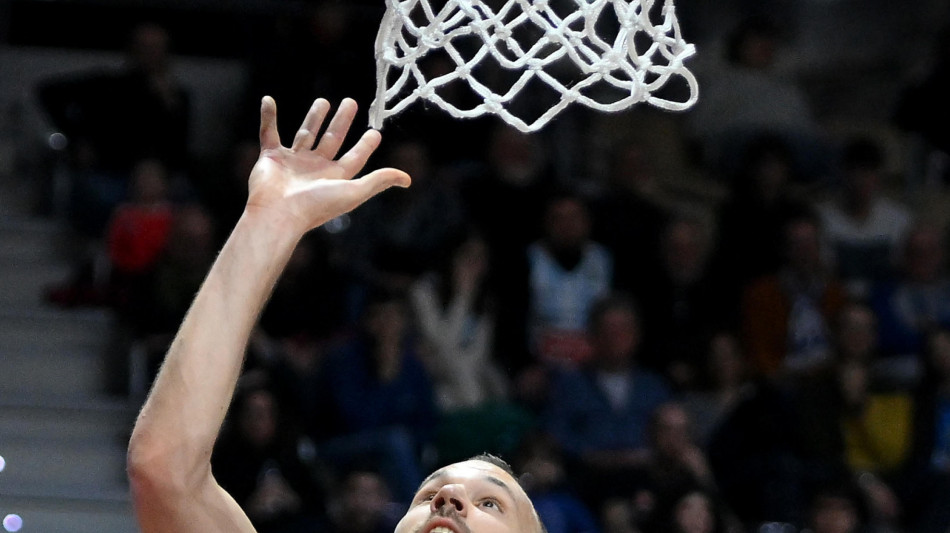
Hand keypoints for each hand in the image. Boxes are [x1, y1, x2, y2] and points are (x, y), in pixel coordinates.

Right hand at [246, 96, 410, 234]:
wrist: (279, 213)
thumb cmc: (317, 205)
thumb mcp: (354, 191)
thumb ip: (378, 181)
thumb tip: (407, 179)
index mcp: (335, 177)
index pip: (355, 158)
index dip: (366, 145)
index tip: (375, 132)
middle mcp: (315, 169)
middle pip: (332, 140)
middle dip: (342, 121)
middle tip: (351, 102)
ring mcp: (292, 162)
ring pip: (305, 134)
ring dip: (314, 118)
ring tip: (323, 101)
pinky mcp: (270, 157)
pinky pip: (268, 133)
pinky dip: (267, 117)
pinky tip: (268, 100)